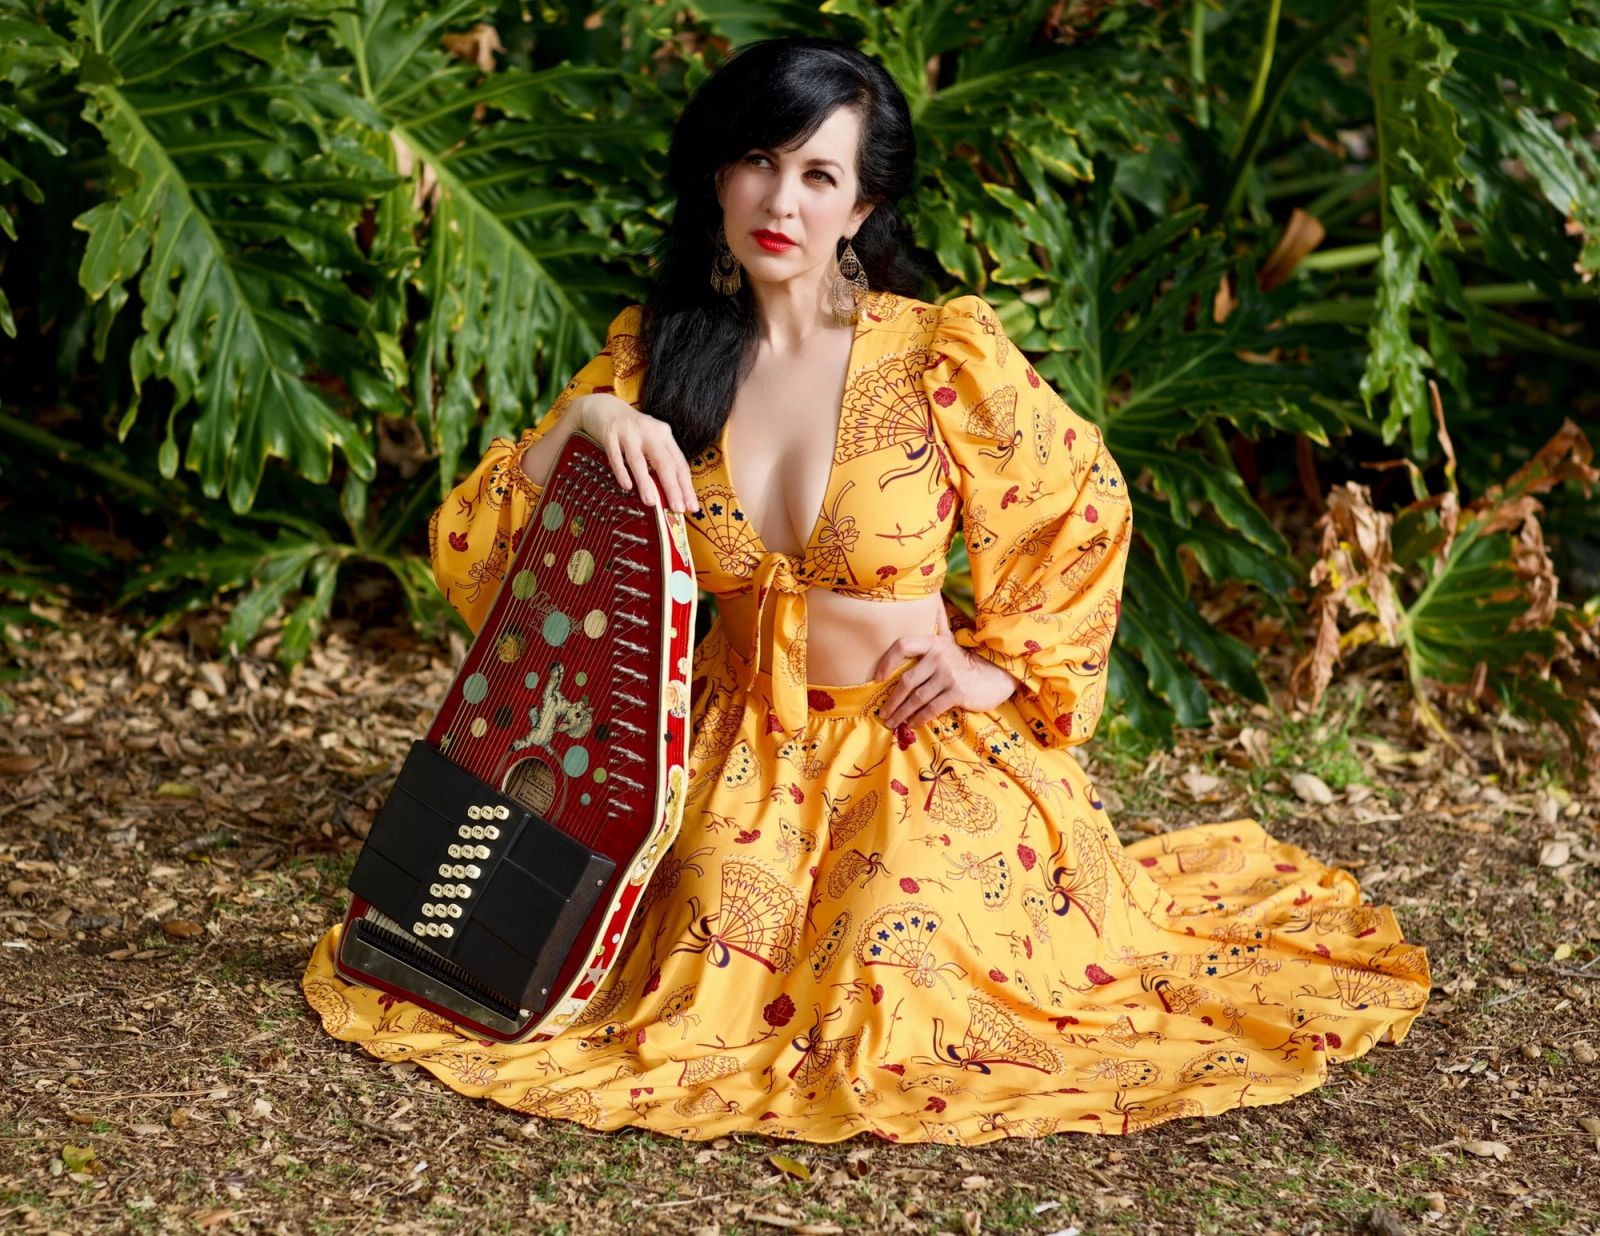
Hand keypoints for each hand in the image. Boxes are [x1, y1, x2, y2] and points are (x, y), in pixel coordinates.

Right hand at [578, 394, 699, 513]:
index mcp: (664, 435)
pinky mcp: (609, 435)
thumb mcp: (650, 441)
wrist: (604, 407)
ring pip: (639, 461)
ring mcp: (628, 433)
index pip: (679, 463)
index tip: (691, 507)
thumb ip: (660, 463)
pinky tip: (626, 486)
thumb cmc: (632, 431)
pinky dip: (621, 471)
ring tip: (652, 503)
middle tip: (678, 508)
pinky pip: (616, 457)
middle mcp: (649, 432)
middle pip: (664, 462)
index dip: (686, 486)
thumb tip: (671, 496)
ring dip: (646, 483)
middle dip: (673, 487)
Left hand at [872, 603, 1020, 728]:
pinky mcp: (957, 692)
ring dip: (902, 713)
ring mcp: (948, 675)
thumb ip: (937, 622)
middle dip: (892, 701)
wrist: (994, 676)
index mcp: (933, 643)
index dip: (887, 661)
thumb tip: (933, 596)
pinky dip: (919, 718)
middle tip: (883, 714)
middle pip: (906, 681)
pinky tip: (912, 724)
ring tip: (893, 723)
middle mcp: (939, 656)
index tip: (878, 678)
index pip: (903, 645)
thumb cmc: (964, 660)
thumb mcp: (950, 639)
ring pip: (917, 698)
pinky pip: (932, 708)